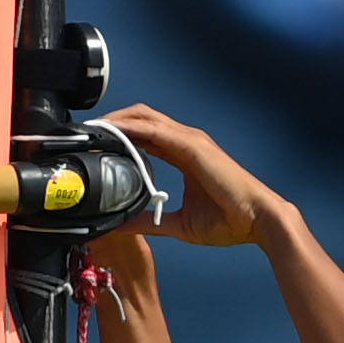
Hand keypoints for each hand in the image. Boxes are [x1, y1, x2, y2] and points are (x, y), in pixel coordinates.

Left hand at [104, 104, 279, 248]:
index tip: (93, 144)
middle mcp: (185, 141)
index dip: (118, 135)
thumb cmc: (229, 221)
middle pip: (140, 118)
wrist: (258, 220)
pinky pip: (154, 131)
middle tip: (84, 133)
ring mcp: (190, 140)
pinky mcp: (192, 146)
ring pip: (144, 118)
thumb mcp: (178, 223)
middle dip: (111, 121)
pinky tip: (111, 131)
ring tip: (90, 129)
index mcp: (184, 154)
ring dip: (115, 120)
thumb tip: (121, 224)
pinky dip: (131, 128)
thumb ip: (149, 220)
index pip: (144, 135)